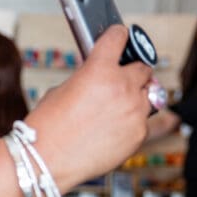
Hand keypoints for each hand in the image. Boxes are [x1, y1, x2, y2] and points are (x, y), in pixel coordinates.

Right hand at [22, 26, 152, 191]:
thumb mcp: (62, 89)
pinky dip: (133, 122)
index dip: (118, 35)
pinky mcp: (138, 134)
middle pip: (143, 67)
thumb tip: (99, 77)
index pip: (118, 38)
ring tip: (120, 106)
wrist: (46, 161)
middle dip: (131, 71)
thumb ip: (87, 77)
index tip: (120, 36)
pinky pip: (144, 122)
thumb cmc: (47, 128)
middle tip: (121, 78)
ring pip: (150, 94)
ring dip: (137, 96)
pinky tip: (114, 129)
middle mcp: (122, 87)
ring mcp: (134, 112)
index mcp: (99, 69)